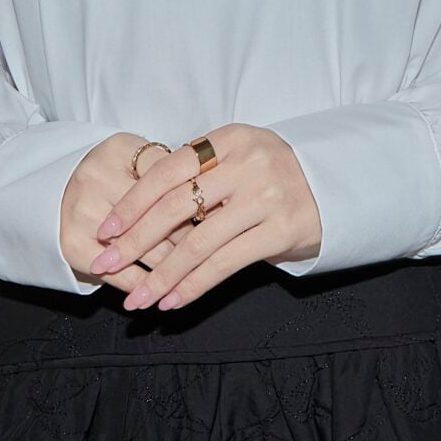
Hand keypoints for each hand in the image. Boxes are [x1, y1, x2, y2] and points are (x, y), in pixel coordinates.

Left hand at [83, 124, 322, 312]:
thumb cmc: (272, 175)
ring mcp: (266, 196)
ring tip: (137, 300)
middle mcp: (247, 163)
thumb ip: (197, 173)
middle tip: (105, 264)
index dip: (132, 203)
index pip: (167, 172)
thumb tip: (135, 209)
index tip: (105, 230)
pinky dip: (194, 286)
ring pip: (198, 242)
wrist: (335, 186)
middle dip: (135, 241)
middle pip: (176, 207)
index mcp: (229, 139)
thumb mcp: (238, 158)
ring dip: (161, 276)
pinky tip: (172, 301)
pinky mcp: (281, 229)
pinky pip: (226, 264)